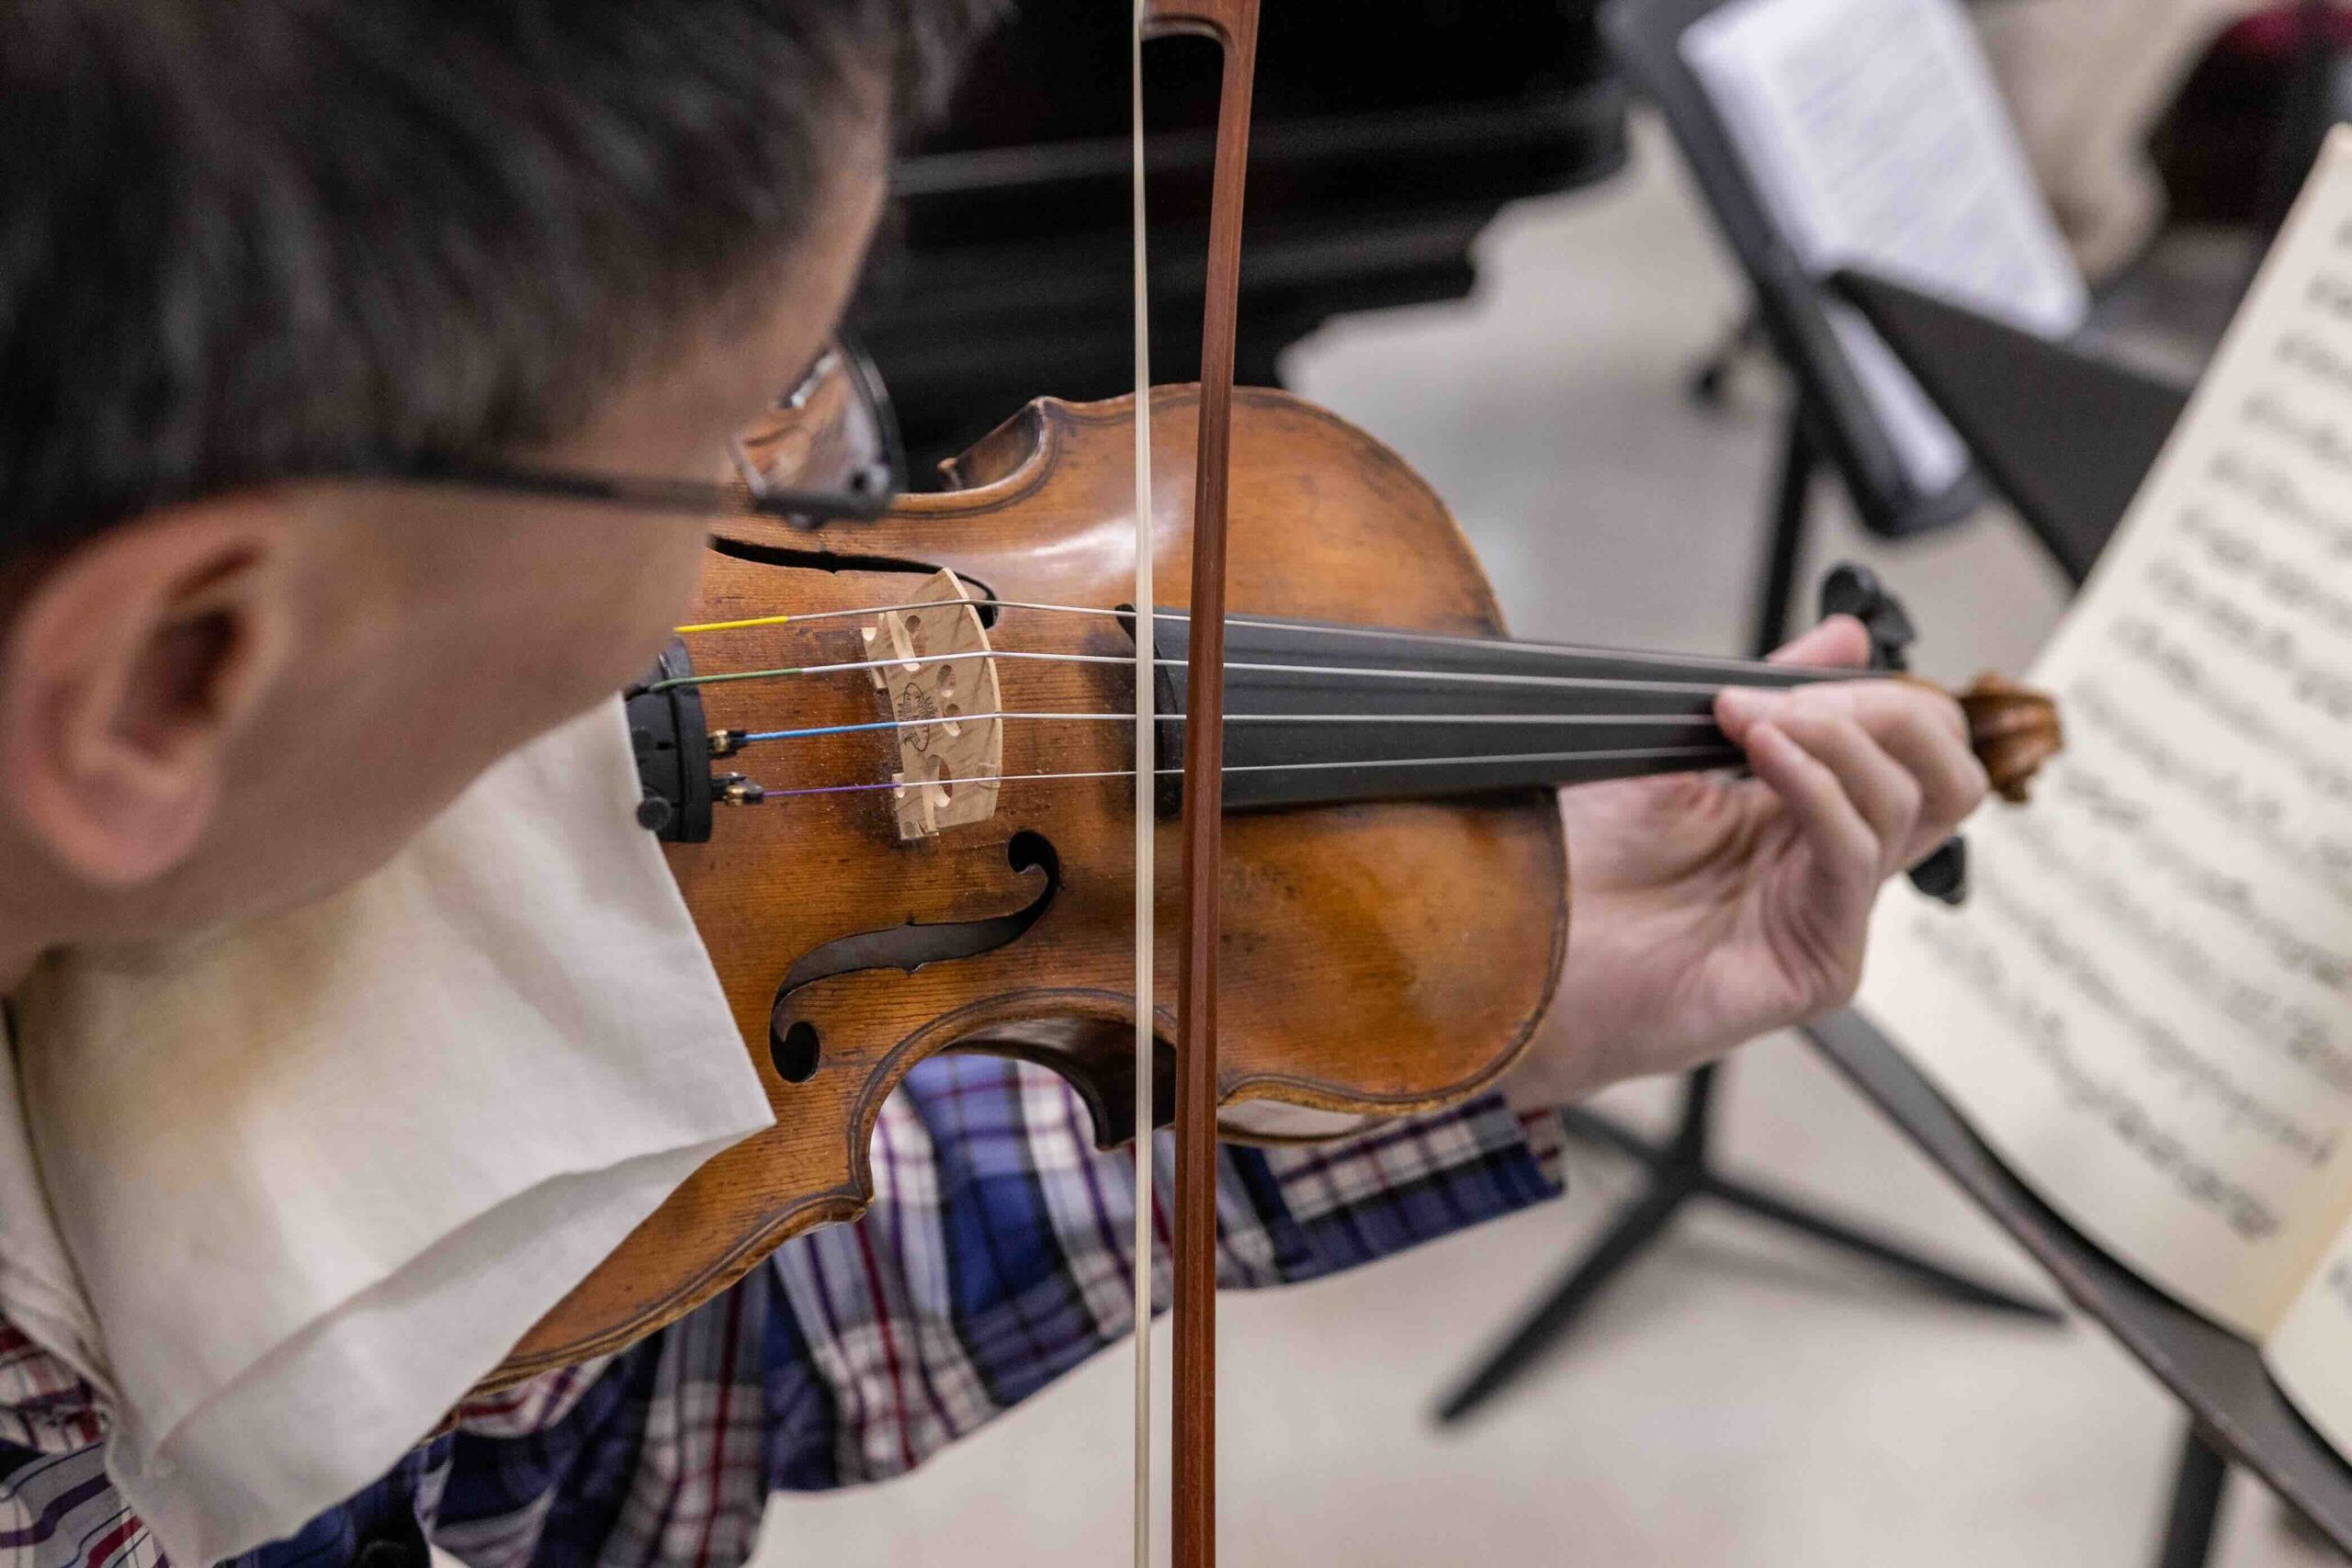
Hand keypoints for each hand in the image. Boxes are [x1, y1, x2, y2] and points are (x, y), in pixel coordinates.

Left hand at [1504, 615, 1988, 1109]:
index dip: (1869, 694)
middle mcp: (1830, 870)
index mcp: (1808, 819)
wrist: (1517, 956)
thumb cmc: (1575, 874)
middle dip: (1883, 710)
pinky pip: (1854, 857)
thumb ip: (1770, 697)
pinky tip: (1765, 755)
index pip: (1913, 746)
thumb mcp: (1673, 752)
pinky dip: (1818, 789)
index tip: (1775, 679)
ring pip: (1916, 803)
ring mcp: (1831, 919)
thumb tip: (1849, 634)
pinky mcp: (1819, 966)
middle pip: (1946, 773)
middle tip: (1791, 699)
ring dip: (1834, 737)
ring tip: (1751, 721)